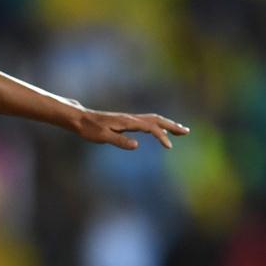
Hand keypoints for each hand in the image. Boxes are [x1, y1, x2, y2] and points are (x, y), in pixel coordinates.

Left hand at [75, 109, 189, 149]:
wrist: (79, 119)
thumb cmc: (89, 128)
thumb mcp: (102, 137)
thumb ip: (119, 141)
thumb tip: (137, 145)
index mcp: (127, 122)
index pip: (150, 127)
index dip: (161, 136)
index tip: (169, 146)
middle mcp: (130, 118)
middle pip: (156, 119)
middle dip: (172, 125)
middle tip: (187, 131)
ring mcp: (128, 119)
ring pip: (152, 119)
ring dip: (167, 124)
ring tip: (180, 130)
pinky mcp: (125, 122)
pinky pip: (146, 122)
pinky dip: (157, 126)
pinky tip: (159, 131)